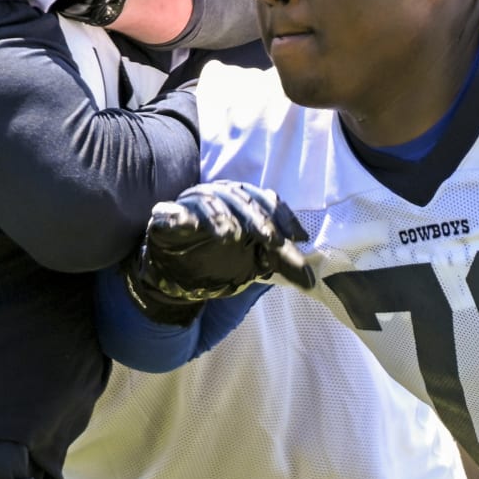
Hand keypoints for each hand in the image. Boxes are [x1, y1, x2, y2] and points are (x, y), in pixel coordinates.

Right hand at [126, 181, 315, 315]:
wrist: (181, 278)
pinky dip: (177, 215)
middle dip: (258, 218)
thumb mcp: (256, 264)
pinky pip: (169, 213)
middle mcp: (217, 197)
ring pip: (207, 201)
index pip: (266, 201)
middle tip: (271, 239)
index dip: (283, 216)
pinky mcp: (164, 217)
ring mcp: (190, 205)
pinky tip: (186, 224)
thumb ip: (282, 265)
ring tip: (230, 235)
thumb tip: (313, 280)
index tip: (298, 237)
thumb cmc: (221, 262)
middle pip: (240, 198)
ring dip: (221, 216)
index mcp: (241, 202)